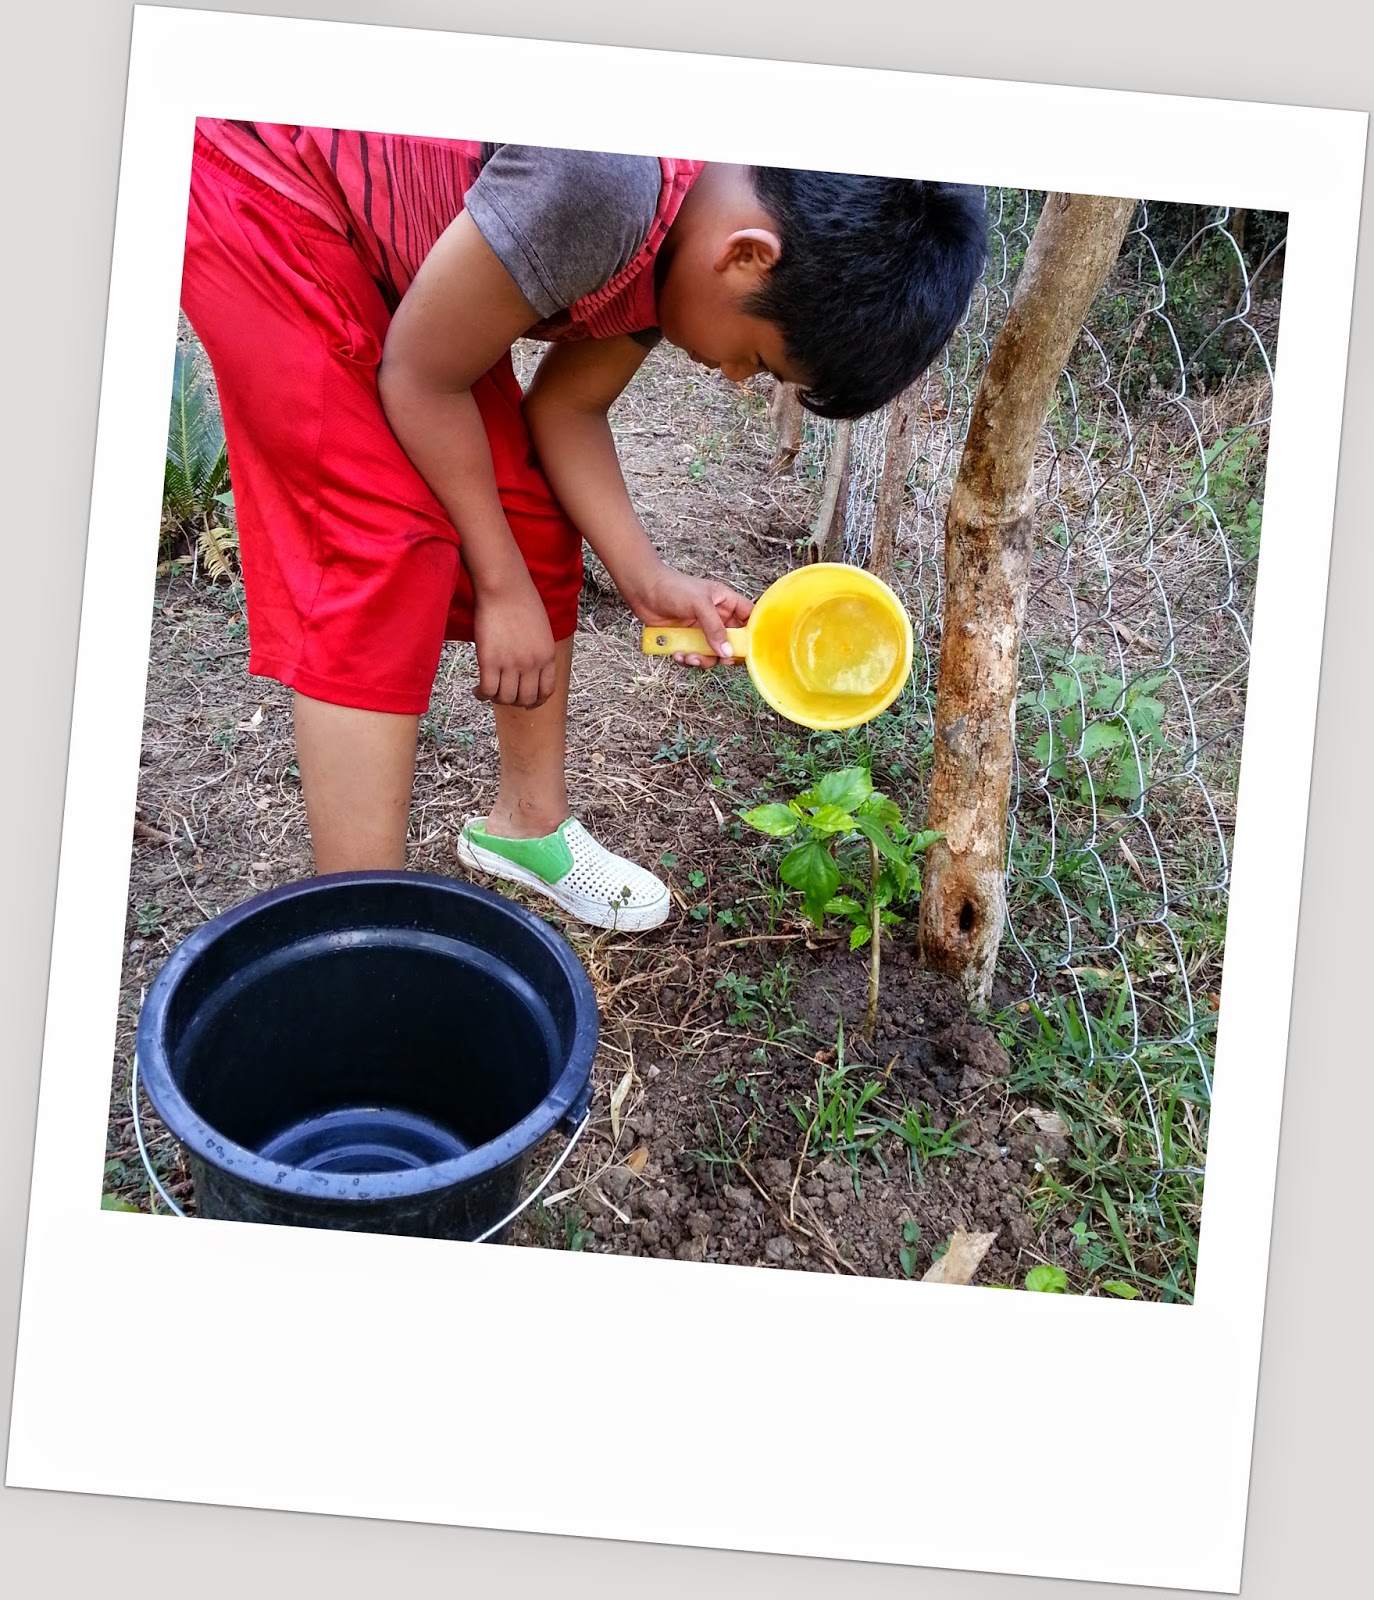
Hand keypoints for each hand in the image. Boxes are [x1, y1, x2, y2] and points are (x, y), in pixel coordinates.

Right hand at [472, 583, 557, 706]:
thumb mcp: (541, 630)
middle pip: (525, 699)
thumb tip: (527, 668)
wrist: (504, 587)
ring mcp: (511, 664)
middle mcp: (532, 664)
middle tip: (503, 695)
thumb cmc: (521, 601)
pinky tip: (478, 690)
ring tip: (488, 691)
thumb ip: (538, 650)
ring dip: (496, 699)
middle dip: (514, 702)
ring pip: (505, 698)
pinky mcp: (490, 661)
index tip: (526, 702)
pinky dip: (482, 695)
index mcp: (547, 656)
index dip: (535, 701)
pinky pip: (488, 690)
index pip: (546, 691)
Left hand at [630, 559, 752, 668]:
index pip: (748, 618)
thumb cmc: (672, 588)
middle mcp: (715, 617)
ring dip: (703, 660)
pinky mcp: (685, 640)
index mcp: (725, 602)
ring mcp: (700, 630)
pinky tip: (677, 653)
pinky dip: (687, 659)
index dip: (751, 634)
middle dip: (726, 654)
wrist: (642, 590)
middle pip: (732, 642)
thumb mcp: (698, 604)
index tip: (748, 648)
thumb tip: (727, 652)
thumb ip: (715, 628)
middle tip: (720, 660)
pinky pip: (694, 656)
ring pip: (713, 654)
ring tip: (689, 657)